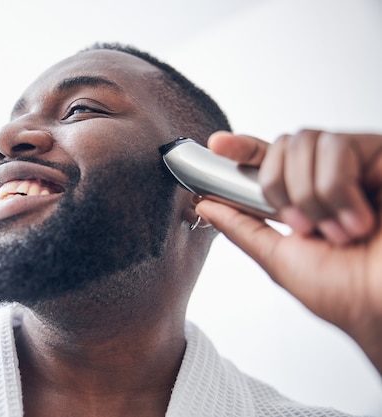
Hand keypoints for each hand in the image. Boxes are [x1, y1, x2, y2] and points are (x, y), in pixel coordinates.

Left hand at [196, 130, 381, 374]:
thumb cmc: (346, 293)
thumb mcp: (279, 259)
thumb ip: (242, 228)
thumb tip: (205, 205)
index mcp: (303, 199)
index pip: (267, 159)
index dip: (240, 146)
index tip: (217, 145)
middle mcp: (329, 177)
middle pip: (281, 145)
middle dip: (278, 188)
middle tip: (300, 228)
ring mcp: (356, 164)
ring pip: (304, 141)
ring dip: (308, 194)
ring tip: (336, 231)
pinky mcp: (379, 154)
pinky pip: (338, 145)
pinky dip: (336, 189)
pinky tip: (359, 219)